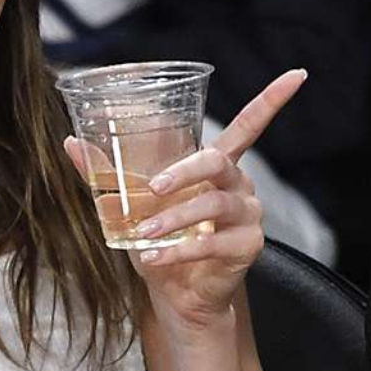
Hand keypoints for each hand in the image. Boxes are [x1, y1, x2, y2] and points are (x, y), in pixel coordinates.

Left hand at [70, 69, 306, 332]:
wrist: (175, 295)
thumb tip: (71, 142)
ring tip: (144, 234)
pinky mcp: (247, 247)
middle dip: (185, 171)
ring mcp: (247, 215)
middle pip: (218, 161)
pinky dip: (178, 251)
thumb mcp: (128, 207)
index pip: (250, 124)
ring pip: (212, 204)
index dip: (273, 99)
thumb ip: (104, 175)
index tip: (298, 74)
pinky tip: (155, 256)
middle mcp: (238, 184)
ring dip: (173, 219)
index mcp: (217, 165)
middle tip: (152, 187)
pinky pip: (211, 244)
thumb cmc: (158, 242)